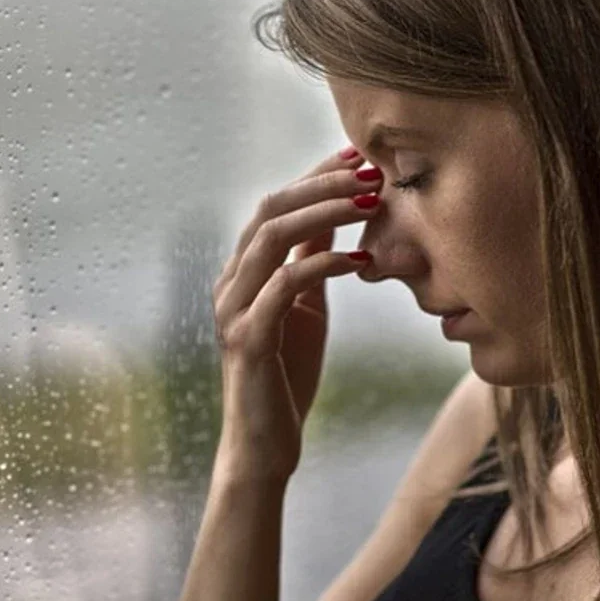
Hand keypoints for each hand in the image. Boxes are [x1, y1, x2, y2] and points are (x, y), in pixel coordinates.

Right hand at [210, 147, 382, 481]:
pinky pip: (284, 286)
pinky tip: (361, 261)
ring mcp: (232, 309)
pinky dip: (324, 265)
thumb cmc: (288, 376)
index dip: (314, 175)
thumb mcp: (304, 309)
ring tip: (370, 202)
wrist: (263, 444)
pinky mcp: (247, 339)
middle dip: (322, 184)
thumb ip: (310, 263)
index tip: (357, 155)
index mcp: (242, 271)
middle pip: (270, 210)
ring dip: (325, 213)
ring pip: (271, 238)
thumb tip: (334, 218)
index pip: (275, 206)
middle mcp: (229, 282)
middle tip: (370, 172)